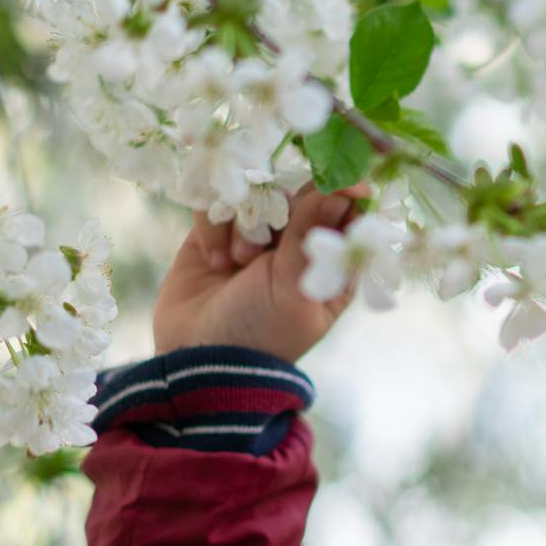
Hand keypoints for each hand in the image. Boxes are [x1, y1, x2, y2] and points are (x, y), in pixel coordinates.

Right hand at [152, 180, 375, 363]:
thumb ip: (313, 233)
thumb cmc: (260, 333)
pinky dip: (215, 227)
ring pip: (255, 194)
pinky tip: (215, 261)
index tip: (341, 185)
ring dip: (246, 223)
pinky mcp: (215, 234)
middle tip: (268, 240)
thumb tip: (348, 187)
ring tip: (238, 262)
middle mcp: (295, 246)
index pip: (345, 213)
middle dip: (283, 209)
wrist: (197, 361)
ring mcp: (254, 238)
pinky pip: (217, 203)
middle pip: (298, 193)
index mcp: (329, 265)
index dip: (343, 194)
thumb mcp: (293, 287)